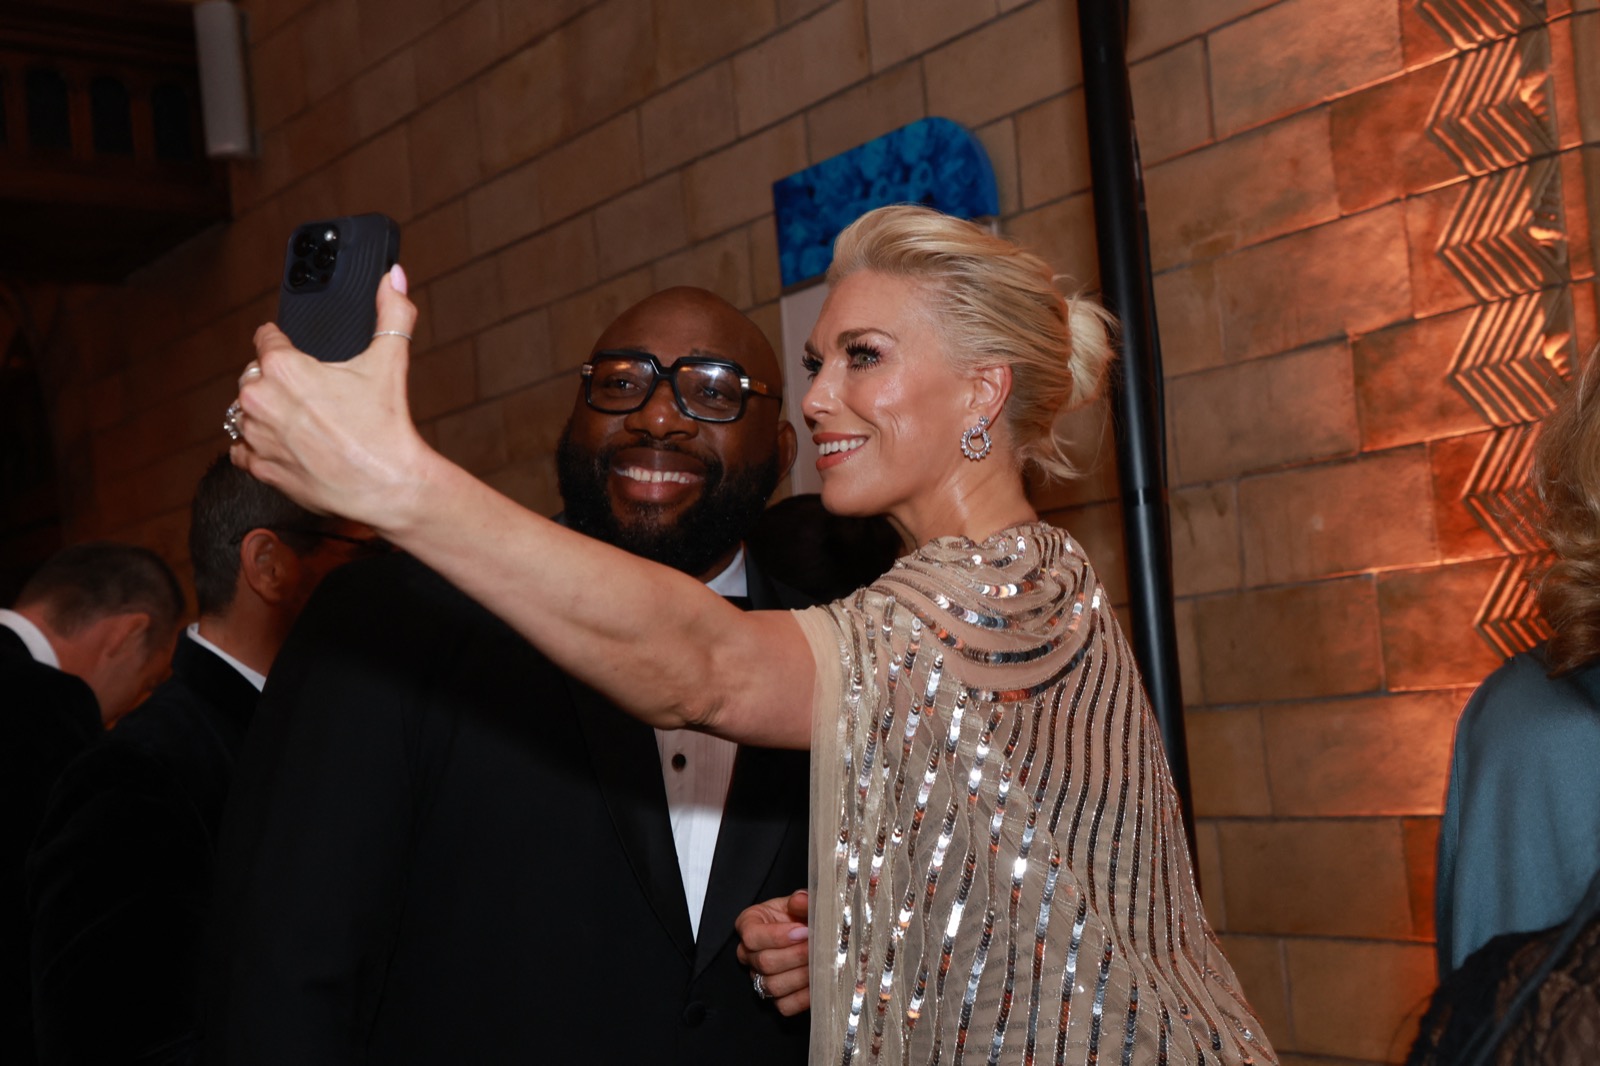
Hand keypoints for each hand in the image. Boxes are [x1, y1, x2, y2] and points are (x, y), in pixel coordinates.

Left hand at [230, 265, 432, 534]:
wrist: (386, 486)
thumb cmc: (385, 428)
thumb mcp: (390, 361)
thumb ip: (392, 313)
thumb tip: (395, 276)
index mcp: (283, 369)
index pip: (265, 338)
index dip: (283, 341)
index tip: (294, 350)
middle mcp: (260, 400)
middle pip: (255, 375)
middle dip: (277, 380)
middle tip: (313, 394)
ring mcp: (256, 437)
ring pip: (246, 411)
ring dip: (267, 412)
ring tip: (305, 421)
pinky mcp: (259, 468)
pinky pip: (242, 449)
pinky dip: (260, 446)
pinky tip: (289, 445)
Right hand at [736, 889, 809, 1015]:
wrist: (809, 931)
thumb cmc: (800, 914)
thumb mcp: (801, 902)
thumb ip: (801, 900)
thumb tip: (800, 900)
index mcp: (749, 924)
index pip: (752, 936)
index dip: (778, 936)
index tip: (804, 931)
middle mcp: (749, 953)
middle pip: (764, 962)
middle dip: (796, 956)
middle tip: (819, 948)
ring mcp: (759, 977)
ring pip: (772, 985)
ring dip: (801, 976)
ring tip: (822, 965)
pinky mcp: (774, 998)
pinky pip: (784, 1006)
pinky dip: (804, 997)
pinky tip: (820, 983)